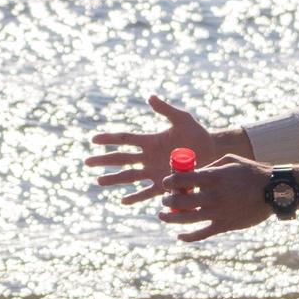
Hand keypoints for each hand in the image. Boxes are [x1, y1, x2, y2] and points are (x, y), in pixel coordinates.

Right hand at [84, 95, 229, 205]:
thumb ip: (166, 109)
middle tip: (87, 162)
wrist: (212, 151)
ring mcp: (154, 171)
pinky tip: (123, 201)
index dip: (109, 139)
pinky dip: (135, 197)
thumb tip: (150, 97)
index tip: (93, 139)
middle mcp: (148, 157)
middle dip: (104, 160)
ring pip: (129, 176)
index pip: (125, 139)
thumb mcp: (182, 119)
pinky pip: (147, 192)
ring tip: (99, 181)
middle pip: (122, 159)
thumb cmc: (197, 133)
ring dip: (114, 179)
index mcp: (150, 141)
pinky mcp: (164, 183)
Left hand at [159, 156, 275, 242]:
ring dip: (170, 218)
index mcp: (212, 177)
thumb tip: (193, 173)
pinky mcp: (224, 225)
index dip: (168, 182)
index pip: (180, 180)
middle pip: (179, 201)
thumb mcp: (229, 160)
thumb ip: (210, 167)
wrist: (274, 190)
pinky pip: (202, 234)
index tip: (166, 184)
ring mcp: (217, 212)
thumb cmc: (252, 172)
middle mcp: (211, 195)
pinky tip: (180, 236)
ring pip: (186, 219)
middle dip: (167, 201)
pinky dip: (188, 237)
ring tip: (163, 216)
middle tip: (165, 200)